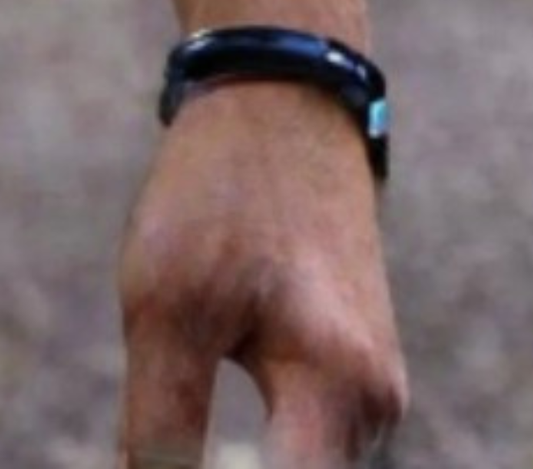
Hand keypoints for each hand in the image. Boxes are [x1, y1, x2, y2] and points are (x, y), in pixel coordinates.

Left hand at [116, 80, 406, 466]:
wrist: (280, 101)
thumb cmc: (218, 195)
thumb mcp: (165, 304)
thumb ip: (161, 423)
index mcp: (340, 394)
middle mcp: (376, 410)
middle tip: (156, 451)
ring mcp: (374, 395)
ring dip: (240, 466)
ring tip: (171, 443)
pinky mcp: (355, 376)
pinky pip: (304, 445)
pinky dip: (260, 452)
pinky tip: (211, 437)